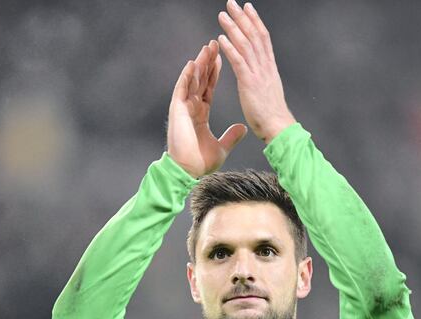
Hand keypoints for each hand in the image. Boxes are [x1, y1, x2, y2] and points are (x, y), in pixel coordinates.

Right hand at [167, 40, 247, 178]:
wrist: (188, 171)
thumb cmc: (201, 162)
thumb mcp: (222, 147)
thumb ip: (231, 136)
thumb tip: (243, 128)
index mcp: (200, 113)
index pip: (208, 87)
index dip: (215, 73)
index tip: (222, 58)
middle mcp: (191, 107)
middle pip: (200, 79)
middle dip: (208, 61)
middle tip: (215, 44)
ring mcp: (183, 107)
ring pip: (192, 80)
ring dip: (199, 63)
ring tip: (207, 47)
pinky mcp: (177, 110)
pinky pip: (182, 89)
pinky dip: (187, 76)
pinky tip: (194, 63)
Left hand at [218, 0, 295, 142]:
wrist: (278, 127)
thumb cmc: (272, 116)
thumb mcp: (270, 91)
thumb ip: (264, 79)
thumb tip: (261, 75)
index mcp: (270, 68)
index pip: (263, 38)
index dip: (255, 21)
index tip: (248, 8)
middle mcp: (265, 66)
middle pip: (254, 35)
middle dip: (243, 17)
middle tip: (232, 2)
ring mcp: (258, 74)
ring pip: (246, 44)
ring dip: (233, 27)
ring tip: (223, 14)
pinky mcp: (249, 83)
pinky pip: (239, 61)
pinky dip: (230, 48)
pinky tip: (222, 37)